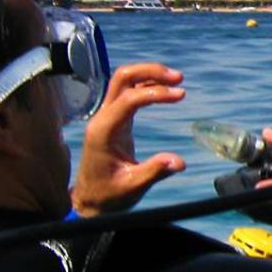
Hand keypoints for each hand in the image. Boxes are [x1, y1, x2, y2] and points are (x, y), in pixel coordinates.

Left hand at [71, 62, 186, 215]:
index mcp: (104, 131)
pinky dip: (147, 86)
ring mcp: (107, 117)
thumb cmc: (109, 195)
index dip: (155, 93)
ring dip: (150, 75)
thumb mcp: (133, 187)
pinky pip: (129, 93)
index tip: (181, 95)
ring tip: (177, 81)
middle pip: (122, 78)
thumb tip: (180, 162)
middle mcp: (103, 118)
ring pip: (125, 81)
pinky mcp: (115, 120)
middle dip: (150, 71)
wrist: (91, 200)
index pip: (129, 99)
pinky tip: (165, 90)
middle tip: (179, 78)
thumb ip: (155, 171)